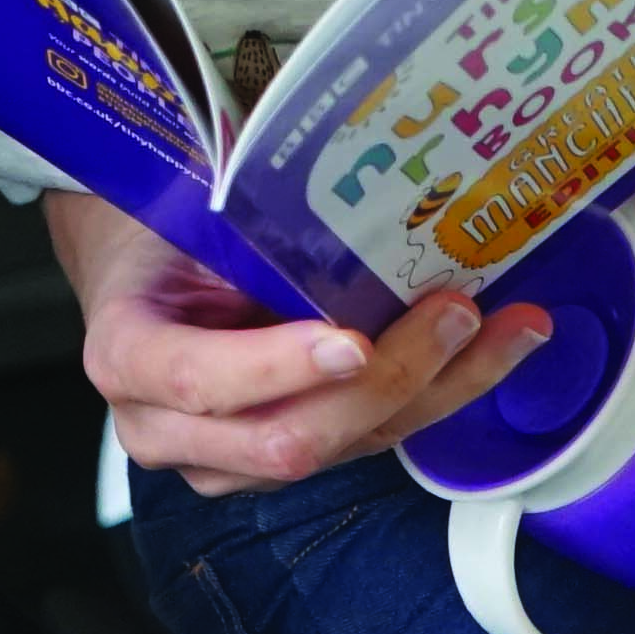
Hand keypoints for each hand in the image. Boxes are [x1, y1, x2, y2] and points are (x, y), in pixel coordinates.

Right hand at [52, 195, 551, 497]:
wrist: (143, 276)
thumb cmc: (164, 232)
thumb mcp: (180, 214)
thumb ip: (238, 221)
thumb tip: (335, 171)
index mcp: (125, 358)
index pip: (196, 380)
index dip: (275, 368)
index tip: (351, 340)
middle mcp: (168, 430)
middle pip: (285, 437)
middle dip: (386, 380)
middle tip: (455, 315)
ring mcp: (228, 461)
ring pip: (345, 448)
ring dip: (438, 390)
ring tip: (509, 329)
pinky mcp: (288, 462)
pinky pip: (370, 440)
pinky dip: (439, 394)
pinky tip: (495, 348)